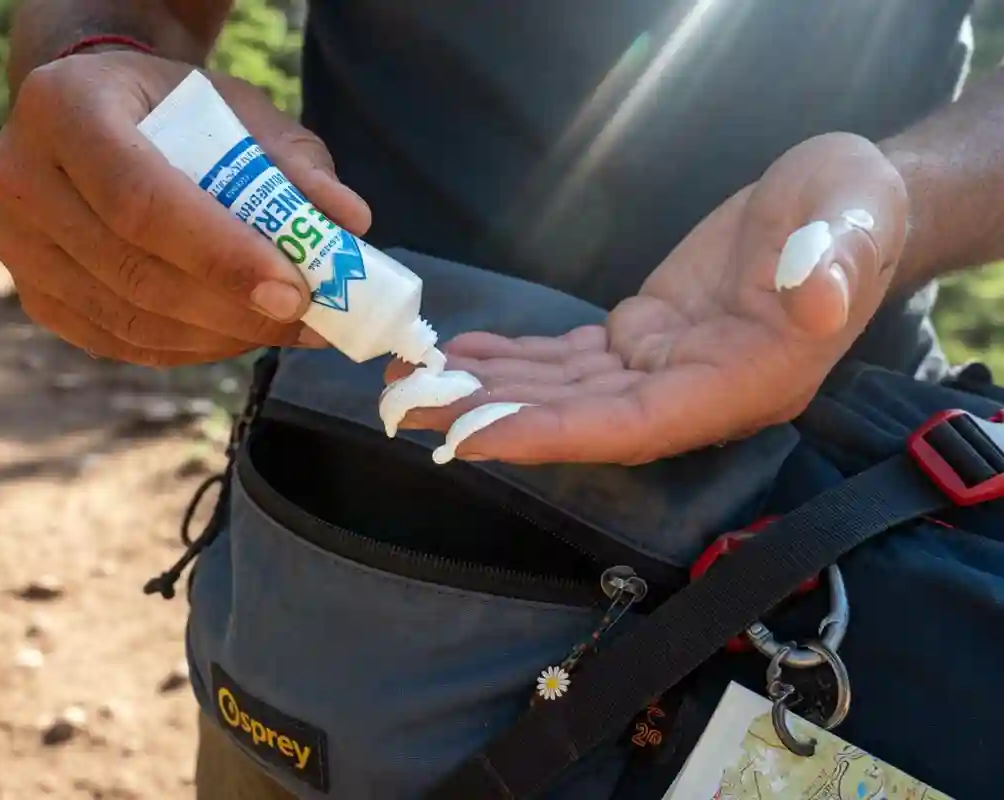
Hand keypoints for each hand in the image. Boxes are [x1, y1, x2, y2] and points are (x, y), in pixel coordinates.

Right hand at [0, 50, 369, 365]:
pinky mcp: (33, 294)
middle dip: (232, 308)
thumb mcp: (238, 110)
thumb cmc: (175, 110)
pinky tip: (237, 334)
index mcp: (64, 106)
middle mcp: (19, 174)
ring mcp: (16, 243)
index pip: (141, 199)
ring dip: (218, 337)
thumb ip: (293, 162)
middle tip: (308, 321)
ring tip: (286, 329)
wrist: (97, 117)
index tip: (294, 290)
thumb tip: (350, 223)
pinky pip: (117, 342)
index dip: (221, 255)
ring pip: (126, 318)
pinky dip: (187, 349)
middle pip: (132, 269)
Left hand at [387, 133, 907, 464]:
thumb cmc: (855, 210)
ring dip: (488, 391)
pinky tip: (464, 353)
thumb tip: (814, 295)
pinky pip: (568, 360)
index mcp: (744, 382)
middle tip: (407, 411)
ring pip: (563, 392)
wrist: (840, 204)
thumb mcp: (853, 216)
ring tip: (411, 385)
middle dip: (493, 418)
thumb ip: (835, 260)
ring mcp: (664, 367)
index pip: (634, 425)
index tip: (475, 436)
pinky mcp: (643, 337)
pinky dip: (515, 358)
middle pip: (579, 419)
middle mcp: (694, 390)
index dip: (555, 434)